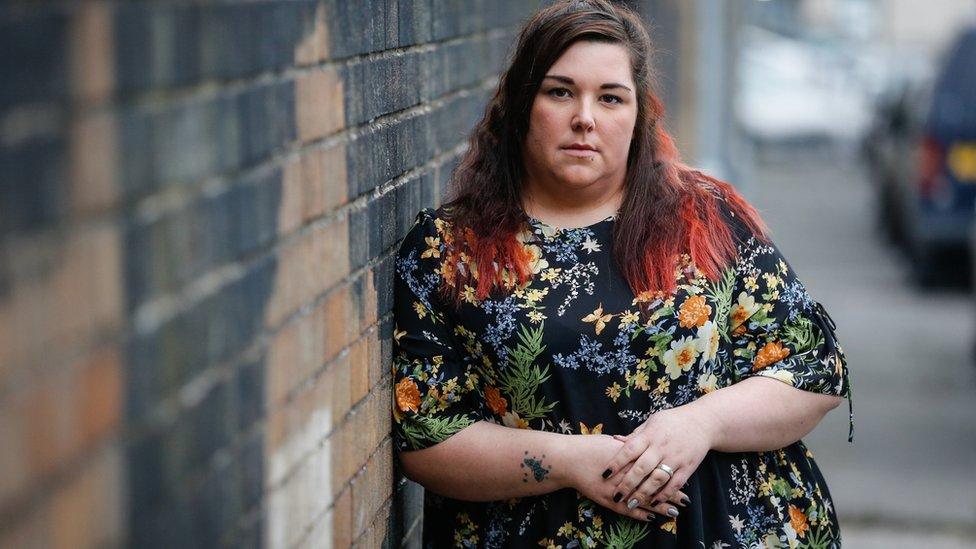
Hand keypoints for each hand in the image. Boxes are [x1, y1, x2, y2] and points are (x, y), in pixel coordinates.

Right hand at [564, 434, 690, 520]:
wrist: (568, 458)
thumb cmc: (590, 447)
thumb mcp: (613, 443)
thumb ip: (631, 446)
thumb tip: (645, 444)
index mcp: (631, 458)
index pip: (657, 468)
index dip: (670, 474)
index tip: (684, 479)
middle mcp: (626, 475)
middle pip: (653, 486)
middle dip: (670, 493)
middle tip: (686, 500)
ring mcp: (617, 490)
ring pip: (643, 501)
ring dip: (659, 507)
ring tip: (675, 513)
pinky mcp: (608, 500)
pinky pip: (627, 510)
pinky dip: (639, 514)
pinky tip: (651, 518)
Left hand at [600, 407, 713, 515]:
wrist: (703, 422)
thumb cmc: (672, 421)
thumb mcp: (652, 422)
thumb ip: (635, 434)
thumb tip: (615, 440)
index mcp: (650, 435)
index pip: (629, 449)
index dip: (616, 462)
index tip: (605, 474)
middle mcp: (661, 447)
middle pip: (641, 468)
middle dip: (627, 484)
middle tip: (616, 496)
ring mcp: (675, 458)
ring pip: (657, 479)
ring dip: (643, 493)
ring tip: (631, 504)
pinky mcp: (688, 467)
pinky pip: (675, 484)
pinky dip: (664, 494)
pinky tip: (653, 503)